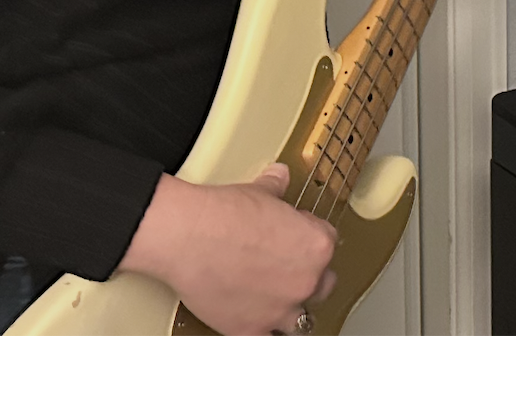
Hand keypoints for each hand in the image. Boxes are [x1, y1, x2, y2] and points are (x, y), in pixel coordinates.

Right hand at [117, 163, 338, 334]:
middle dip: (306, 276)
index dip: (306, 239)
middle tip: (283, 268)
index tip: (290, 238)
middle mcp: (306, 281)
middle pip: (321, 284)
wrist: (189, 236)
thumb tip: (280, 176)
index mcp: (317, 246)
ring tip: (274, 300)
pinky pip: (268, 338)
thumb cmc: (223, 214)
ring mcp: (281, 309)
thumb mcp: (260, 191)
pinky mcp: (252, 329)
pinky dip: (262, 331)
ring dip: (291, 310)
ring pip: (301, 319)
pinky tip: (254, 322)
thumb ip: (277, 187)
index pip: (327, 245)